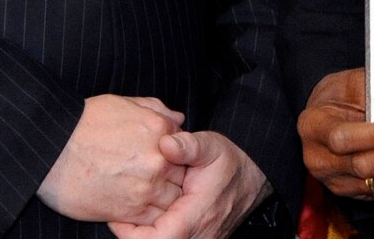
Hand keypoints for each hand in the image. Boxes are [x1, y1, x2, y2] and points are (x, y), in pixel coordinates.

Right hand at [38, 94, 187, 223]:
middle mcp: (158, 159)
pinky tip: (138, 208)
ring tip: (148, 195)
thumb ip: (156, 110)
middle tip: (156, 180)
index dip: (177, 155)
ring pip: (171, 201)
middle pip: (183, 176)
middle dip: (174, 178)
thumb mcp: (123, 103)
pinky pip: (153, 220)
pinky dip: (151, 217)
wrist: (50, 148)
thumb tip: (179, 119)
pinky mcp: (127, 211)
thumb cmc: (82, 122)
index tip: (165, 159)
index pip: (186, 147)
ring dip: (164, 200)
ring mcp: (145, 188)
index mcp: (160, 129)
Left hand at [108, 131, 268, 238]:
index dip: (130, 233)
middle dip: (133, 234)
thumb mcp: (209, 146)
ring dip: (144, 235)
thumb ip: (187, 145)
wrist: (254, 177)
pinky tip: (148, 218)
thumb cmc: (229, 161)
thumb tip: (165, 143)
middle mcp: (199, 236)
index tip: (119, 215)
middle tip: (120, 213)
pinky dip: (155, 234)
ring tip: (132, 214)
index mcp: (196, 216)